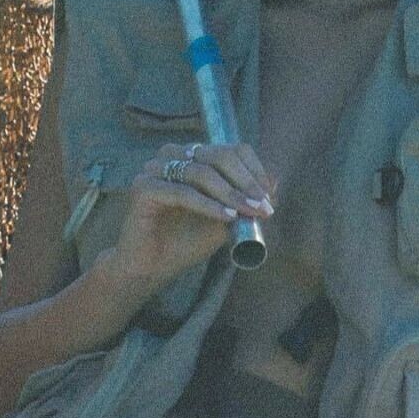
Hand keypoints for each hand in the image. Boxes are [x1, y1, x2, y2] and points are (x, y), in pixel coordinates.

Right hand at [110, 140, 276, 288]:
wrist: (151, 268)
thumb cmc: (185, 242)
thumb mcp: (225, 219)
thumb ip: (246, 200)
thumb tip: (275, 181)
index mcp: (191, 156)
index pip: (230, 149)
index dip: (253, 170)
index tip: (268, 196)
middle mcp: (172, 156)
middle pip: (218, 155)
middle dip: (246, 182)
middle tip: (263, 206)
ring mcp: (155, 169)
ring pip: (201, 172)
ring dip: (231, 193)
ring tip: (249, 213)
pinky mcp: (143, 187)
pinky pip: (182, 192)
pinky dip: (208, 205)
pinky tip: (226, 217)